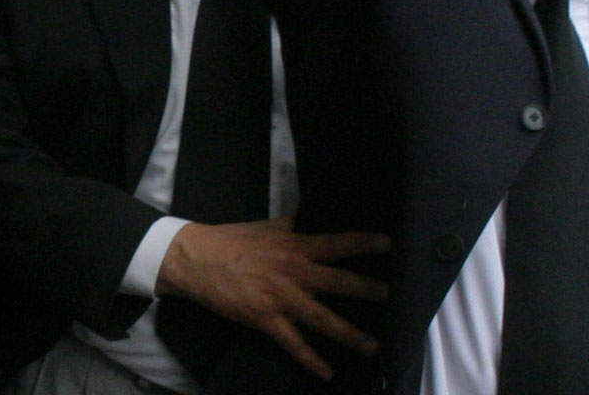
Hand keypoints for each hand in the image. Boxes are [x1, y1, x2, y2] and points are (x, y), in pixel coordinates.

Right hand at [157, 218, 389, 380]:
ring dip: (350, 334)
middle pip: (338, 282)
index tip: (387, 245)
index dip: (362, 243)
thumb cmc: (232, 239)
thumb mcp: (266, 226)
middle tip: (390, 296)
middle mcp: (293, 272)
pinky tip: (327, 372)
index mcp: (294, 245)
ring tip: (373, 346)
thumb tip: (311, 215)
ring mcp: (281, 298)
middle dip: (367, 290)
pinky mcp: (266, 319)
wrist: (197, 259)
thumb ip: (292, 226)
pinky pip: (294, 343)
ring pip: (323, 319)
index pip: (335, 243)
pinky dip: (311, 359)